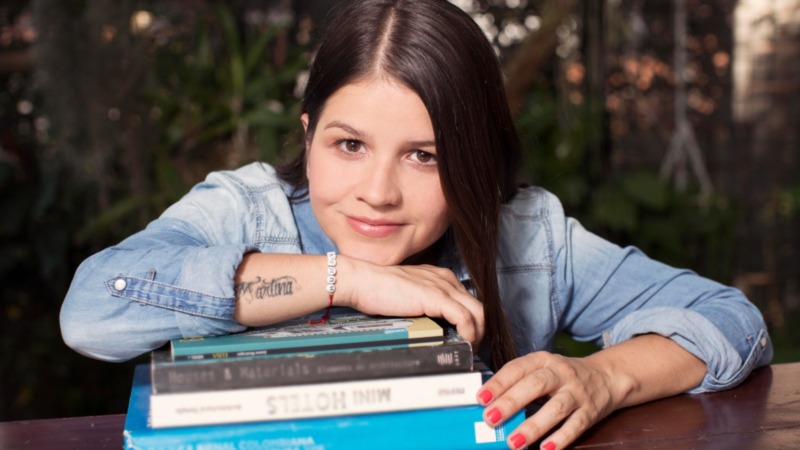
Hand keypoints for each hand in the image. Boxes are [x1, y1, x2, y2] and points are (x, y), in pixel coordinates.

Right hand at [336, 255, 484, 347]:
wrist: (362, 281)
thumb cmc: (377, 290)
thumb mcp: (408, 296)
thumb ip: (423, 305)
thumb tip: (432, 327)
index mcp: (440, 277)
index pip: (468, 300)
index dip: (472, 322)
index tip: (468, 338)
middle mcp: (445, 279)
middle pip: (478, 306)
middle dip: (481, 329)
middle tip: (472, 348)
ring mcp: (442, 287)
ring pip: (478, 312)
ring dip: (478, 334)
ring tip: (469, 349)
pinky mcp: (436, 297)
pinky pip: (464, 318)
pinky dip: (469, 333)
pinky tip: (463, 343)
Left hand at [476, 352, 618, 449]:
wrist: (607, 376)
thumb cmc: (564, 376)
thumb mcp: (542, 370)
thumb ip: (519, 382)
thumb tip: (488, 402)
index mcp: (543, 361)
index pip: (517, 368)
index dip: (498, 383)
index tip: (481, 398)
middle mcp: (560, 373)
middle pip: (535, 385)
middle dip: (511, 402)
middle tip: (490, 419)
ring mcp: (577, 392)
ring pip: (555, 408)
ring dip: (533, 426)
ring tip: (513, 442)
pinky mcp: (590, 411)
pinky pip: (575, 426)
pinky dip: (560, 438)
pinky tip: (545, 449)